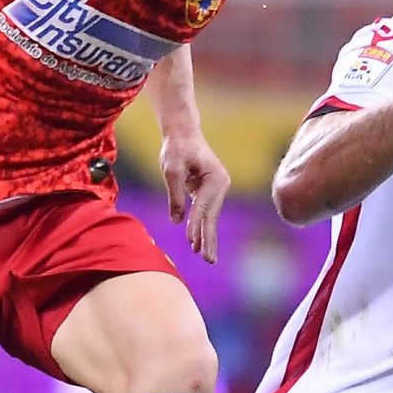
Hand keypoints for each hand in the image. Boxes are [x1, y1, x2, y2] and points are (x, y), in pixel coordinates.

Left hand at [161, 133, 231, 263]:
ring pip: (210, 217)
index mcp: (215, 178)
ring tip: (205, 257)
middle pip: (212, 216)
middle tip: (208, 259)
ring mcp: (218, 188)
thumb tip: (178, 221)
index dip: (195, 225)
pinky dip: (201, 227)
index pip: (203, 206)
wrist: (183, 133)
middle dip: (209, 238)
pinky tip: (198, 243)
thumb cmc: (177, 148)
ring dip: (206, 236)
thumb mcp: (171, 170)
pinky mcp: (210, 191)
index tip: (190, 242)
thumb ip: (175, 196)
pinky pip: (205, 212)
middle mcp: (221, 184)